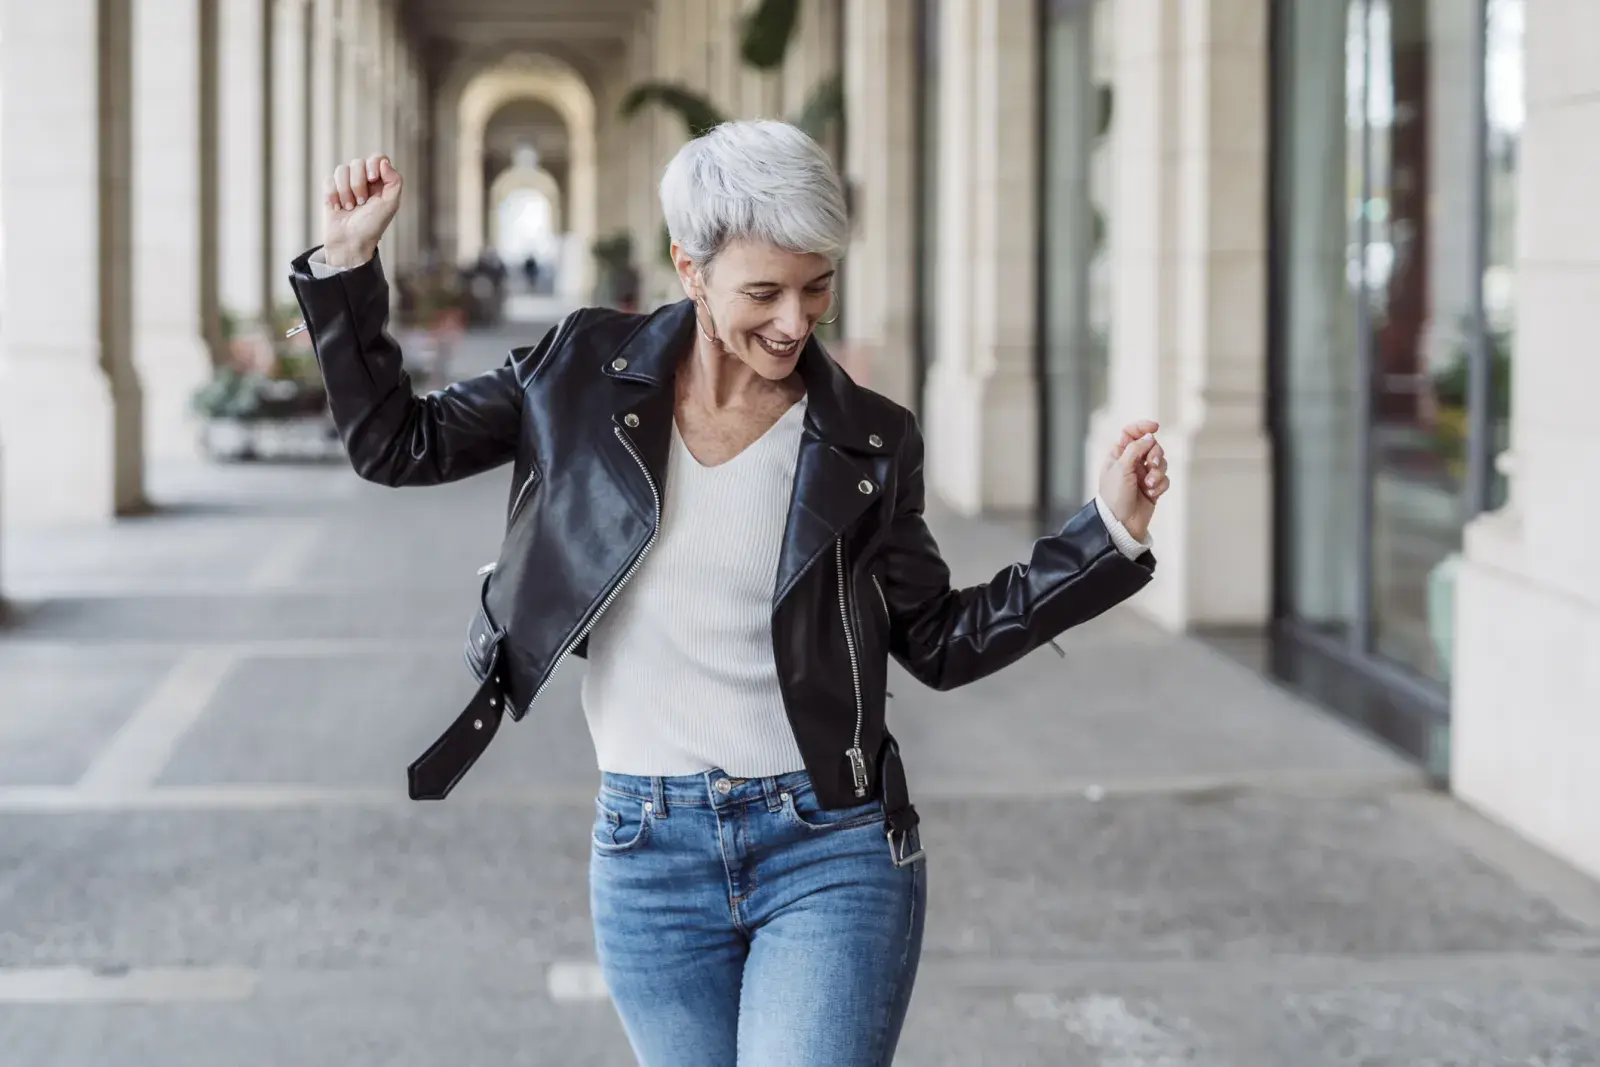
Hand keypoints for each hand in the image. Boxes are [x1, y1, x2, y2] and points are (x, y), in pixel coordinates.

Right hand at [322, 154, 402, 268]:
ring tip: (349, 208)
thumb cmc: (372, 226)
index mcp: (381, 182)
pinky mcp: (331, 190)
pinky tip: (337, 208)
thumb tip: (384, 162)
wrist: (350, 242)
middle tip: (361, 202)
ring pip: (342, 170)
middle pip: (358, 162)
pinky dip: (332, 194)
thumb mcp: (390, 205)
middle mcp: (364, 180)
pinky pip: (329, 180)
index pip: (378, 158)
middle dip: (358, 183)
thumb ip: (394, 182)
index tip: (372, 179)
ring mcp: (347, 184)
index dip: (373, 164)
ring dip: (345, 191)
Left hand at [1096, 419, 1169, 543]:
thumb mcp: (1121, 468)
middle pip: (1152, 446)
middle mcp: (1131, 462)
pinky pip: (1164, 479)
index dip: (1143, 427)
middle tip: (1150, 465)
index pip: (1131, 433)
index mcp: (1118, 455)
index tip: (1155, 427)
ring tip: (1148, 485)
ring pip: (1161, 463)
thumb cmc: (1114, 496)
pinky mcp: (1152, 488)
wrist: (1121, 523)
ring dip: (1158, 472)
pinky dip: (1160, 485)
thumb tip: (1149, 436)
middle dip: (1155, 454)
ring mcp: (1142, 475)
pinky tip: (1151, 494)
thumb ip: (1135, 449)